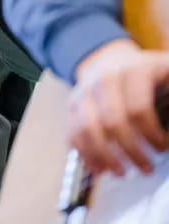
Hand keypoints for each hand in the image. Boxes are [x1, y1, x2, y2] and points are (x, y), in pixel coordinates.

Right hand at [70, 38, 168, 175]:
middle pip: (112, 121)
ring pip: (88, 128)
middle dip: (131, 151)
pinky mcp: (72, 103)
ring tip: (120, 172)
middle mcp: (105, 78)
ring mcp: (85, 90)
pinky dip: (84, 152)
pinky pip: (73, 130)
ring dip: (104, 156)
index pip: (138, 109)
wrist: (109, 58)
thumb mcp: (167, 74)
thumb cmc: (146, 74)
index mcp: (134, 71)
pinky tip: (97, 167)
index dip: (152, 135)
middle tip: (146, 168)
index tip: (162, 148)